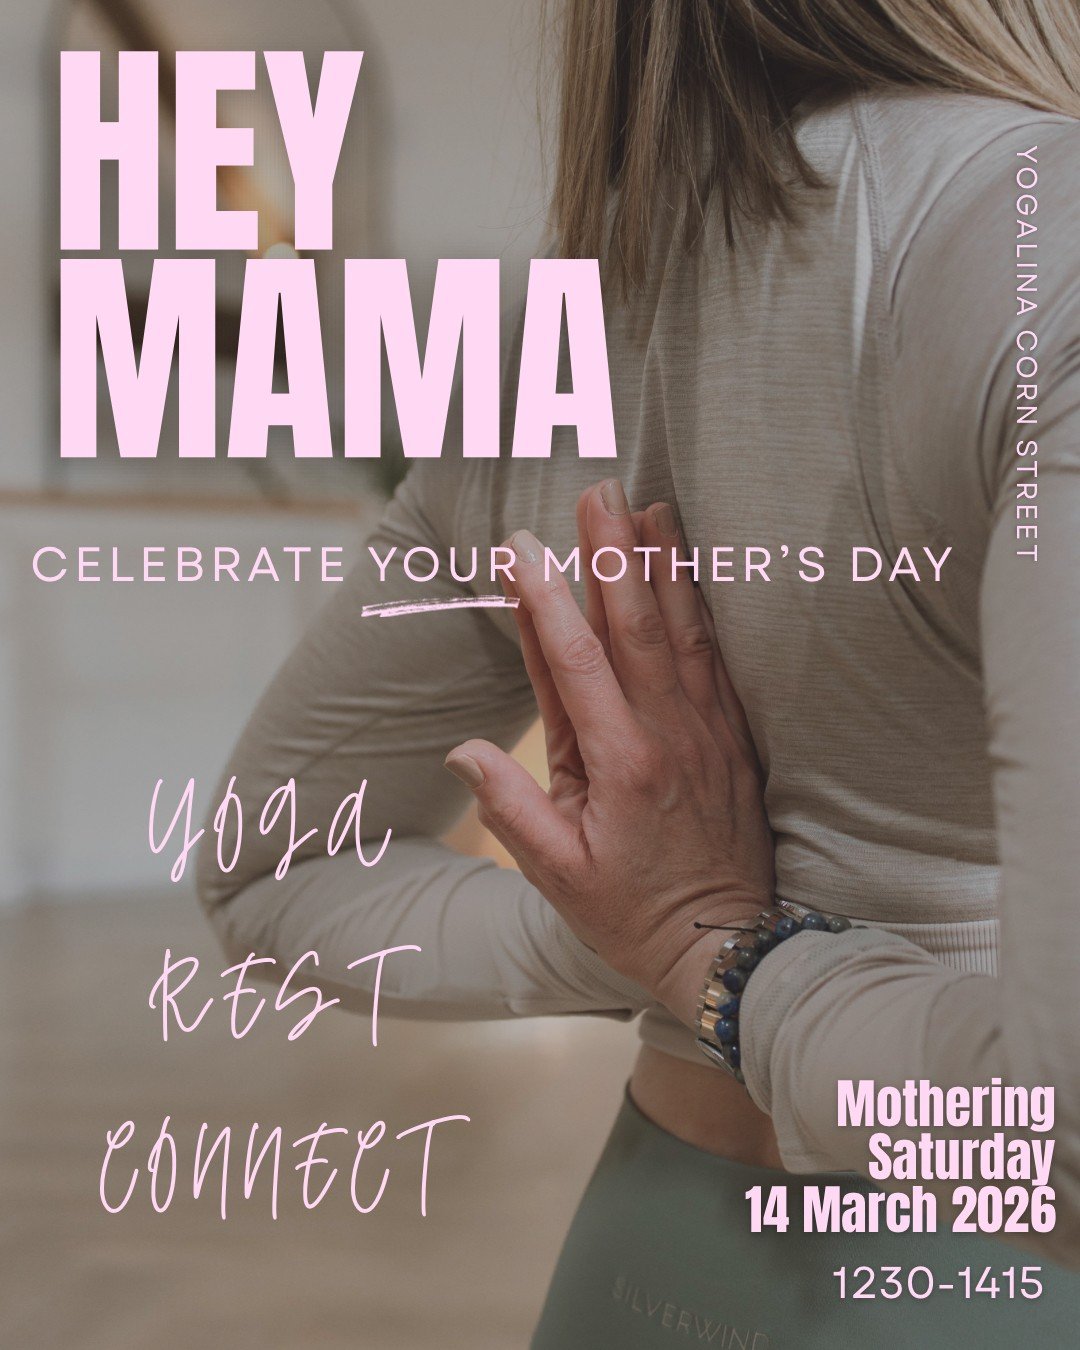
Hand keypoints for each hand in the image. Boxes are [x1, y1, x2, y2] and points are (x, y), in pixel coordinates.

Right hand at [445, 479, 774, 1026]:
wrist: (729, 948)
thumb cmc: (633, 915)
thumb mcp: (556, 874)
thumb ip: (509, 806)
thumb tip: (464, 749)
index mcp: (619, 763)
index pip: (572, 661)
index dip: (543, 598)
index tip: (519, 547)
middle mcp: (667, 734)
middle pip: (634, 625)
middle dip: (612, 553)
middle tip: (597, 490)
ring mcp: (708, 732)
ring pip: (683, 631)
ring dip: (663, 565)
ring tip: (647, 508)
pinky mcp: (734, 739)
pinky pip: (717, 659)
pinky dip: (703, 608)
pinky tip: (693, 573)